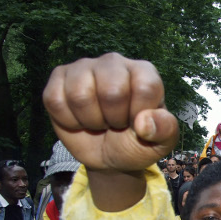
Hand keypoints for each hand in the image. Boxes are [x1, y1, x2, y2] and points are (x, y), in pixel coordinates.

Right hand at [43, 52, 177, 172]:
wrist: (109, 157)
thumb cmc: (137, 143)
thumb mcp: (160, 143)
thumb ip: (165, 130)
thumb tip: (144, 123)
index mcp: (144, 73)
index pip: (145, 88)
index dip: (139, 116)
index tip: (137, 124)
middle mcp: (115, 62)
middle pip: (112, 91)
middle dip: (114, 119)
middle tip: (116, 124)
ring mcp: (84, 67)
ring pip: (80, 95)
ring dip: (90, 121)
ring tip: (99, 121)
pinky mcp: (59, 78)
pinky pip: (55, 100)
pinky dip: (68, 120)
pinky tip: (80, 119)